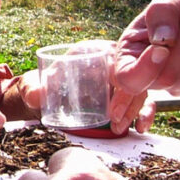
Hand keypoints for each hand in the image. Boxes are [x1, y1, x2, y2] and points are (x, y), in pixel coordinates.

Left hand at [15, 40, 150, 134]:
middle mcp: (109, 61)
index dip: (119, 79)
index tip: (112, 103)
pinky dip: (145, 112)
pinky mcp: (124, 93)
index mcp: (91, 52)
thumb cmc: (43, 87)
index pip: (114, 59)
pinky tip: (141, 127)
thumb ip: (33, 91)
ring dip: (136, 109)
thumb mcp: (36, 88)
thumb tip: (36, 96)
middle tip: (115, 120)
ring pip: (140, 88)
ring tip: (120, 127)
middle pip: (131, 75)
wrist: (47, 97)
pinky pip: (142, 99)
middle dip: (128, 99)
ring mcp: (119, 77)